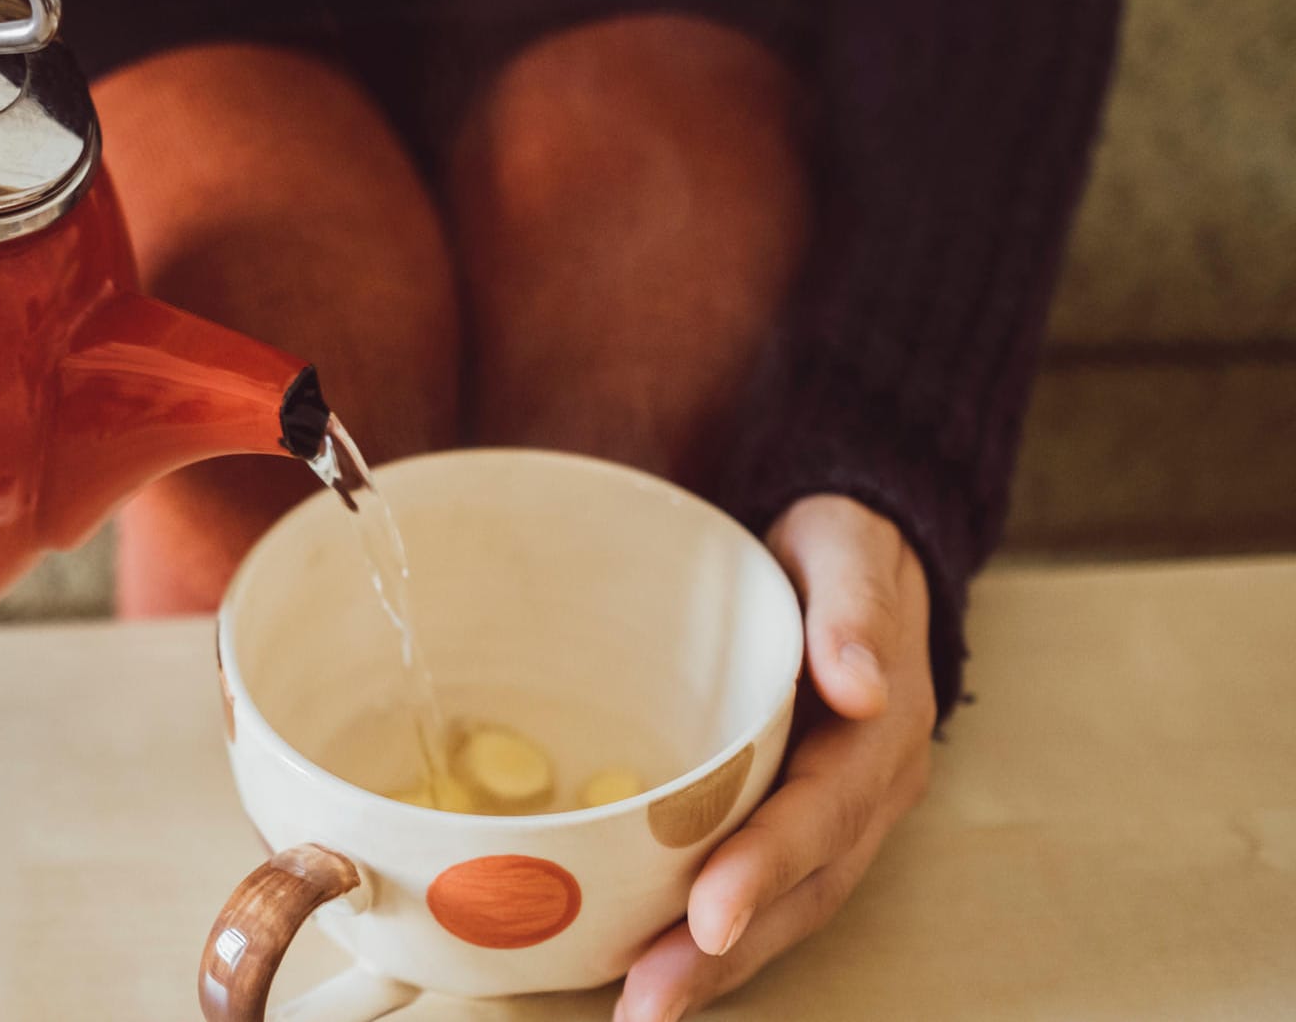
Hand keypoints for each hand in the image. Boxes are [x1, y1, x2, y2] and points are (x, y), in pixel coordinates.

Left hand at [616, 494, 936, 1020]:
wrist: (849, 559)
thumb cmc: (837, 550)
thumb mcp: (847, 550)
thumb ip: (855, 610)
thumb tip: (863, 688)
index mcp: (882, 732)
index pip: (824, 810)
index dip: (768, 865)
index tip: (711, 915)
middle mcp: (865, 791)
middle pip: (802, 888)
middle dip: (728, 953)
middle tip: (652, 1000)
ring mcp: (834, 816)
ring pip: (782, 909)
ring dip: (714, 968)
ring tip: (644, 1010)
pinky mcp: (791, 821)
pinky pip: (759, 891)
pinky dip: (706, 940)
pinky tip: (645, 968)